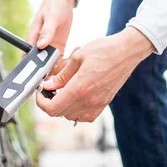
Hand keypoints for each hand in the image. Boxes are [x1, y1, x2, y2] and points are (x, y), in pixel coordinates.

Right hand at [27, 0, 74, 71]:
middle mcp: (40, 46)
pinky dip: (67, 63)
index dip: (33, 70)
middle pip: (40, 66)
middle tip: (59, 78)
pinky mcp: (58, 48)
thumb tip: (41, 45)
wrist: (62, 1)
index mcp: (33, 39)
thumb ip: (46, 31)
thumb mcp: (51, 17)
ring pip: (51, 66)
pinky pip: (61, 61)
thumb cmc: (53, 5)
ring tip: (71, 64)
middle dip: (49, 74)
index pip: (29, 58)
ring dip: (60, 70)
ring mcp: (49, 48)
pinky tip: (75, 55)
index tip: (42, 78)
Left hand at [36, 27, 154, 121]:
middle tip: (49, 89)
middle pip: (60, 114)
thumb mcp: (77, 57)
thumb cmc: (104, 50)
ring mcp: (98, 104)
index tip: (39, 93)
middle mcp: (89, 100)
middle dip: (50, 102)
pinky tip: (75, 97)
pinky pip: (85, 116)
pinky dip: (76, 111)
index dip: (41, 103)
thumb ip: (62, 74)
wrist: (127, 51)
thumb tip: (48, 85)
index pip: (53, 108)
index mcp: (80, 87)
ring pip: (72, 116)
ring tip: (62, 90)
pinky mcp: (105, 104)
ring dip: (63, 107)